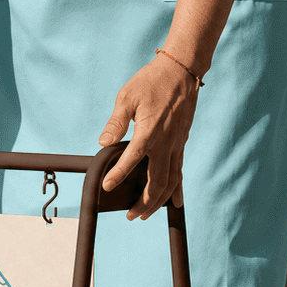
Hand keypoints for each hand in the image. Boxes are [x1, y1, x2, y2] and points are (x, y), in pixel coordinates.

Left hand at [98, 53, 199, 219]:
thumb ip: (116, 122)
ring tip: (145, 213)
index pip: (133, 158)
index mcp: (150, 131)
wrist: (182, 70)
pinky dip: (176, 189)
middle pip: (158, 182)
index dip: (119, 175)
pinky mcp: (182, 143)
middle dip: (145, 203)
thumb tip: (104, 142)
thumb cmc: (152, 81)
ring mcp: (177, 144)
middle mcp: (166, 142)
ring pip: (171, 181)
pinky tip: (174, 202)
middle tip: (131, 216)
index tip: (107, 187)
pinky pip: (180, 171)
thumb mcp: (127, 97)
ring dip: (159, 201)